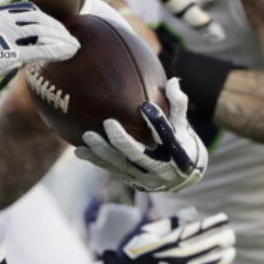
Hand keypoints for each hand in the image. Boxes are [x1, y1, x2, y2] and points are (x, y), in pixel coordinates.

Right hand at [0, 2, 79, 93]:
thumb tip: (24, 43)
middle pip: (40, 20)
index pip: (30, 11)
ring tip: (74, 48)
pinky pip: (39, 49)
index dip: (48, 20)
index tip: (58, 30)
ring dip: (62, 40)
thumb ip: (2, 35)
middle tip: (72, 40)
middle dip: (59, 30)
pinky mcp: (8, 53)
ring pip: (43, 33)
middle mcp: (2, 20)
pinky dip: (56, 51)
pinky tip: (66, 54)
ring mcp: (5, 35)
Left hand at [75, 77, 207, 192]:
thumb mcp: (184, 124)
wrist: (182, 178)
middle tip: (107, 122)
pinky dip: (96, 161)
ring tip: (87, 137)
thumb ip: (178, 103)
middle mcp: (162, 169)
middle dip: (122, 141)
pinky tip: (79, 151)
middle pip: (139, 155)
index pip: (168, 136)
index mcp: (178, 152)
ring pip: (121, 165)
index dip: (157, 122)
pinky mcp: (133, 182)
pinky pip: (112, 171)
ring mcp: (146, 178)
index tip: (144, 106)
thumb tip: (173, 81)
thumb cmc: (181, 141)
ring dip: (102, 152)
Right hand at [102, 209, 234, 263]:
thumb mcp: (147, 232)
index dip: (213, 223)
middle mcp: (177, 258)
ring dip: (223, 258)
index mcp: (168, 242)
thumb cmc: (134, 252)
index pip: (197, 230)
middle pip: (207, 247)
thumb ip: (170, 222)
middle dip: (222, 239)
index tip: (224, 218)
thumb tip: (192, 211)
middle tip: (231, 235)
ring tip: (231, 253)